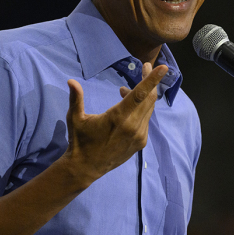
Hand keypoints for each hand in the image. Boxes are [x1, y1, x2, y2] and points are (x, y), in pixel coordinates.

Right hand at [63, 62, 167, 183]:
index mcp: (118, 117)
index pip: (140, 94)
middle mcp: (133, 126)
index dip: (152, 80)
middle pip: (149, 98)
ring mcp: (139, 135)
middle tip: (146, 66)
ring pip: (149, 109)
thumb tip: (71, 81)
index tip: (163, 67)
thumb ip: (76, 98)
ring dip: (142, 95)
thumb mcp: (75, 118)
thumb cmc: (80, 141)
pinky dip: (141, 109)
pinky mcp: (141, 142)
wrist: (86, 168)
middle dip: (150, 81)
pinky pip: (146, 120)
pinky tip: (127, 107)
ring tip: (124, 91)